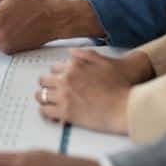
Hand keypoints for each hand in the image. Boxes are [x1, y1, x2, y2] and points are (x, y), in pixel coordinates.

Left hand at [36, 49, 153, 133]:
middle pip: (44, 81)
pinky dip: (45, 112)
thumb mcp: (103, 61)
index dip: (56, 75)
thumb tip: (71, 52)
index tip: (57, 80)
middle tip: (48, 90)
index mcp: (74, 66)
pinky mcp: (65, 112)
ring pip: (41, 96)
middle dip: (46, 85)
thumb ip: (85, 55)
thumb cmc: (118, 85)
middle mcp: (66, 79)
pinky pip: (45, 111)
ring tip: (46, 101)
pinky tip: (49, 112)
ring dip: (43, 98)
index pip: (54, 68)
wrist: (124, 106)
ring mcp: (64, 96)